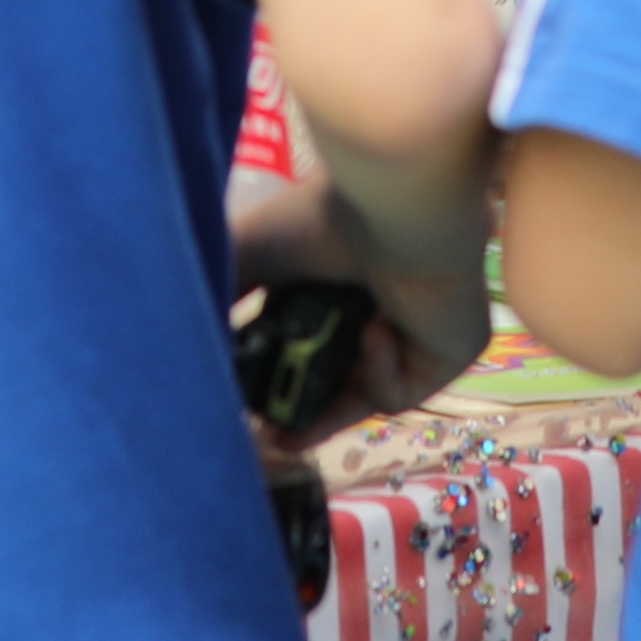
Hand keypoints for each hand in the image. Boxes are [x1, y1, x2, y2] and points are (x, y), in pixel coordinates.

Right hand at [228, 173, 491, 440]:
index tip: (246, 409)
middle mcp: (385, 299)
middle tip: (265, 432)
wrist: (397, 208)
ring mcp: (424, 328)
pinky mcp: (455, 350)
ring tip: (288, 423)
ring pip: (369, 389)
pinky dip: (379, 370)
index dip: (280, 376)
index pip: (310, 341)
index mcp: (342, 275)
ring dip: (332, 400)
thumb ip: (222, 290)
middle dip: (303, 409)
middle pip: (340, 376)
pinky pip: (404, 387)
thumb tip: (185, 338)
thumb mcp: (249, 251)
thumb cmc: (324, 219)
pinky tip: (373, 331)